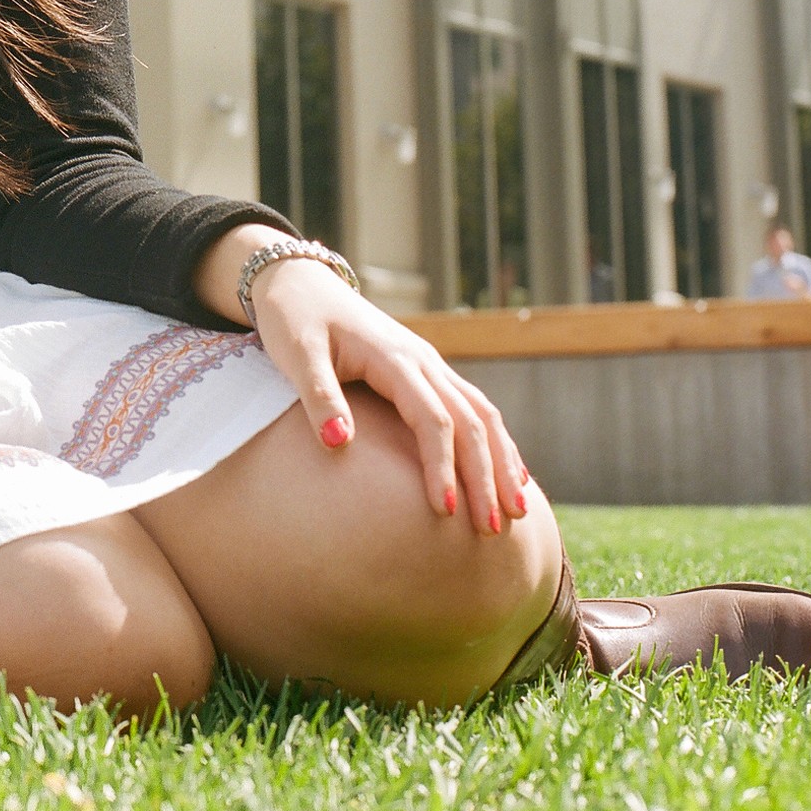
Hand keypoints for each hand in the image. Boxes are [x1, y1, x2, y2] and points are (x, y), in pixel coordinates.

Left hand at [199, 226, 530, 536]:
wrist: (298, 280)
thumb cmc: (293, 319)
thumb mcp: (296, 354)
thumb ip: (319, 396)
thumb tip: (337, 444)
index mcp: (393, 358)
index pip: (431, 419)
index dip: (441, 466)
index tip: (444, 512)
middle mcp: (421, 359)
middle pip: (469, 420)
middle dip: (485, 475)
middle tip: (491, 530)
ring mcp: (428, 362)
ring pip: (481, 413)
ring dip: (502, 461)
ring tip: (517, 511)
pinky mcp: (425, 369)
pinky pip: (472, 405)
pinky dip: (495, 441)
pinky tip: (510, 473)